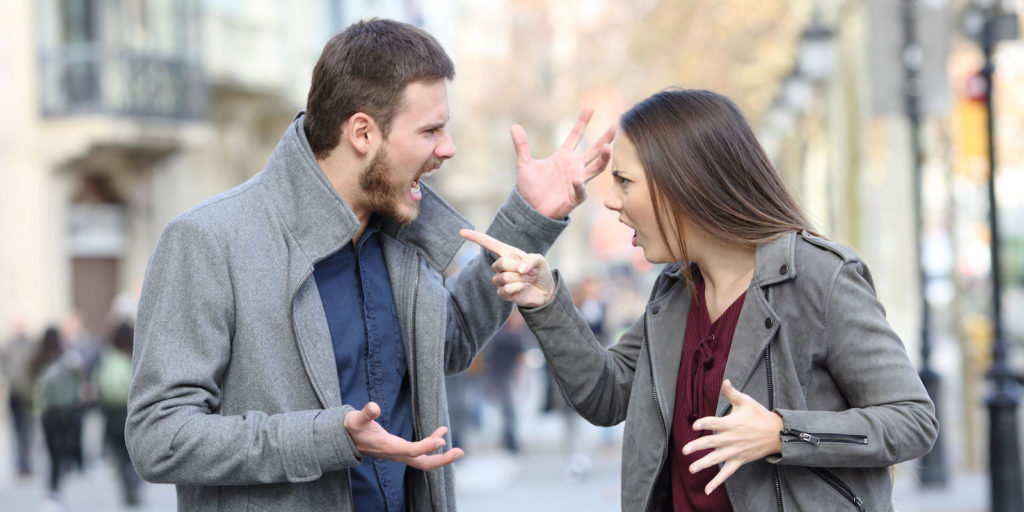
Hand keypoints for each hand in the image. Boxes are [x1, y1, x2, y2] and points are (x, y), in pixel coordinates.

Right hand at [344, 402, 463, 470]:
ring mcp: (399, 454)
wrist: (345, 438)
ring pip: (424, 460)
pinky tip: (441, 432)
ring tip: (458, 448)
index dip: (426, 446)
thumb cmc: (352, 427)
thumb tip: (374, 407)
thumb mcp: (356, 419)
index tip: (441, 440)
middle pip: (423, 463)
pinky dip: (433, 444)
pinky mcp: (401, 450)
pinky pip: (421, 452)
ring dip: (441, 456)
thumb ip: (365, 414)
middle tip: (460, 452)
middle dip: (442, 460)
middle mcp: (396, 454)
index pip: (411, 450)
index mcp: (388, 447)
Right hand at [459, 229, 553, 307]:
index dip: (475, 237)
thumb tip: (519, 269)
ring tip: (529, 279)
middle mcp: (501, 265)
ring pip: (503, 278)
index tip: (461, 232)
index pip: (488, 243)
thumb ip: (531, 259)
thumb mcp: (540, 260)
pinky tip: (524, 287)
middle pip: (500, 264)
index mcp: (507, 253)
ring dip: (520, 279)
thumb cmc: (540, 272)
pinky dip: (518, 288)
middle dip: (517, 268)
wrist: (545, 291)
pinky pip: (505, 289)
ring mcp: (500, 280)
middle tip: (530, 272)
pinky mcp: (502, 293)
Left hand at [513, 107, 615, 218]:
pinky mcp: (575, 197)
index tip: (590, 107)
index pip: (575, 136)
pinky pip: (580, 189)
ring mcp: (577, 181)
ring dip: (603, 158)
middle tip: (616, 125)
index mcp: (563, 156)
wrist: (530, 209)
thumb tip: (514, 126)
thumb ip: (522, 146)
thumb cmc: (531, 188)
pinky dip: (578, 185)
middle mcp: (574, 167)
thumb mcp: (525, 164)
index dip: (582, 122)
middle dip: (605, 138)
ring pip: (596, 168)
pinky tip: (576, 179)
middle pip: (594, 150)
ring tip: (608, 146)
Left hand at [681, 379, 782, 494]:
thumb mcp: (746, 402)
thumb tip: (724, 380)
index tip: (694, 426)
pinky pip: (726, 473)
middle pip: (712, 442)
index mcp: (731, 423)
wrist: (776, 434)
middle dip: (697, 446)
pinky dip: (717, 482)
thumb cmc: (759, 416)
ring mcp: (735, 451)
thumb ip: (732, 393)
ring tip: (691, 468)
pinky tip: (707, 489)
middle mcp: (731, 438)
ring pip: (717, 459)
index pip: (715, 422)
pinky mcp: (738, 461)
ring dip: (704, 464)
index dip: (704, 423)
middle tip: (684, 450)